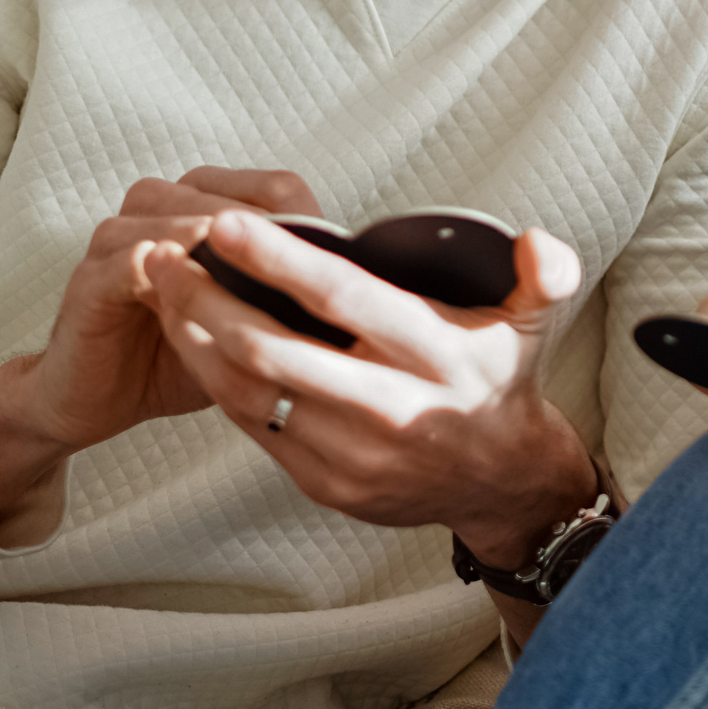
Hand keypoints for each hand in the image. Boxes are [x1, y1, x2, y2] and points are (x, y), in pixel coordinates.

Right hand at [0, 167, 318, 540]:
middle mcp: (161, 211)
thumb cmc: (177, 355)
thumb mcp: (247, 324)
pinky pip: (129, 259)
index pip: (274, 187)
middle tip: (304, 276)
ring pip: (174, 214)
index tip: (336, 270)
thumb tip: (374, 302)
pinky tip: (191, 292)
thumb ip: (286, 298)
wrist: (94, 399)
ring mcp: (120, 240)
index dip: (309, 221)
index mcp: (205, 210)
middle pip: (225, 193)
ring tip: (250, 276)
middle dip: (267, 235)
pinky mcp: (91, 279)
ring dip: (215, 242)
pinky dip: (163, 270)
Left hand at [142, 212, 596, 569]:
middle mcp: (391, 409)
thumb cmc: (500, 379)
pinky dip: (216, 385)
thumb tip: (539, 241)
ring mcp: (353, 454)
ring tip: (162, 292)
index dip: (282, 260)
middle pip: (276, 353)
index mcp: (436, 356)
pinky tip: (192, 345)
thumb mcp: (535, 323)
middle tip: (164, 255)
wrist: (498, 483)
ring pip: (251, 395)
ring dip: (196, 343)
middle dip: (209, 302)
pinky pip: (256, 430)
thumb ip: (545, 275)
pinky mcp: (326, 484)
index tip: (227, 224)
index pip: (346, 300)